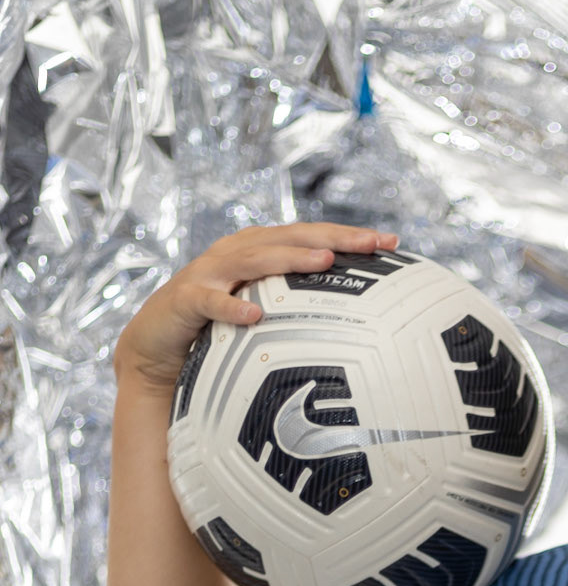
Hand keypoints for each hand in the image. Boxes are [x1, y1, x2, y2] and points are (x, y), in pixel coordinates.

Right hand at [112, 222, 400, 391]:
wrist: (157, 348)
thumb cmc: (217, 332)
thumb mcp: (265, 318)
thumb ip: (300, 314)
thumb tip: (360, 334)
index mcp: (260, 252)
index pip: (310, 238)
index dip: (349, 237)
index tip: (392, 243)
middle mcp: (237, 253)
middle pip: (289, 238)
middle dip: (332, 237)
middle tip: (372, 243)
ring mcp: (210, 273)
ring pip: (253, 259)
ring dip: (289, 258)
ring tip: (325, 262)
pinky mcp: (185, 299)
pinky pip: (210, 301)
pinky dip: (230, 305)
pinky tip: (253, 315)